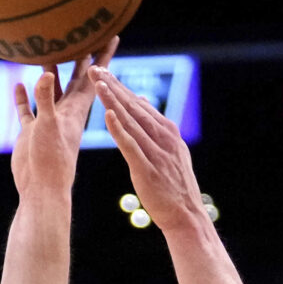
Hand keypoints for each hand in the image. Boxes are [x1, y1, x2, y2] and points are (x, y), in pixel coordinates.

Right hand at [8, 38, 114, 202]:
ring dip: (51, 72)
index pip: (95, 76)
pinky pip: (28, 109)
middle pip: (76, 77)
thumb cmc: (51, 160)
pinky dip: (24, 96)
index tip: (111, 33)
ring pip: (51, 90)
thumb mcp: (48, 126)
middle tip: (84, 34)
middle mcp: (65, 112)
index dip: (103, 55)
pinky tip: (19, 84)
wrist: (41, 188)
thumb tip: (45, 74)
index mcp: (76, 108)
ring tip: (49, 52)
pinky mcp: (31, 132)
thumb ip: (45, 100)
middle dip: (81, 56)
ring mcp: (49, 121)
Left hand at [90, 63, 205, 232]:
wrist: (187, 215)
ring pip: (131, 121)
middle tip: (95, 69)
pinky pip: (131, 145)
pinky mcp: (147, 169)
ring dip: (113, 101)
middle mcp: (163, 136)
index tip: (103, 72)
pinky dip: (119, 129)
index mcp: (167, 131)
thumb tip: (142, 100)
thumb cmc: (173, 185)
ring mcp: (156, 152)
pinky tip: (108, 115)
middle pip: (134, 107)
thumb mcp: (168, 151)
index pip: (139, 105)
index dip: (120, 87)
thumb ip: (154, 126)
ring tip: (98, 83)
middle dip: (113, 87)